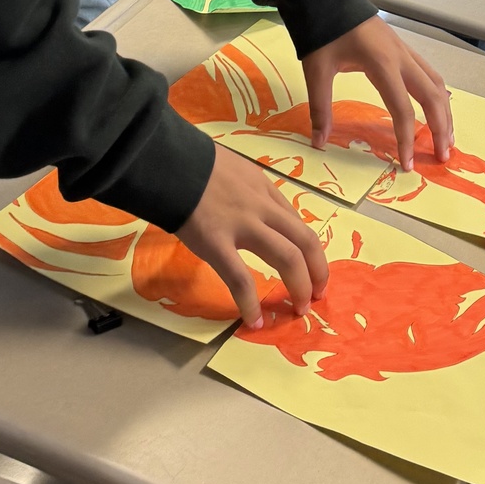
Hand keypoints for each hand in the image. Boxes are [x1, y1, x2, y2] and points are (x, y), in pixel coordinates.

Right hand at [178, 143, 329, 328]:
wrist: (167, 162)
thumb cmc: (193, 164)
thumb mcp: (233, 169)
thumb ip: (247, 190)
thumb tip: (252, 211)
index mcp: (264, 189)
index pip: (297, 223)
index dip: (309, 250)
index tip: (311, 268)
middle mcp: (262, 208)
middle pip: (305, 241)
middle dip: (317, 271)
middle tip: (317, 295)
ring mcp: (242, 225)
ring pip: (287, 257)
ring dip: (299, 286)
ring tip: (300, 309)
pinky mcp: (217, 243)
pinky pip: (241, 278)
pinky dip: (251, 304)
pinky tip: (255, 321)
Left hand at [303, 16, 453, 169]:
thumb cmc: (322, 29)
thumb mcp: (316, 69)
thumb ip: (320, 107)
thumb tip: (318, 141)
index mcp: (382, 64)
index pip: (403, 109)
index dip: (406, 139)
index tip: (406, 164)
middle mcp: (401, 57)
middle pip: (433, 97)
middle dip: (441, 128)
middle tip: (442, 156)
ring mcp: (405, 50)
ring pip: (437, 84)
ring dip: (445, 112)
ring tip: (447, 137)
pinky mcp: (402, 48)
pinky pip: (429, 73)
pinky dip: (438, 94)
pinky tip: (438, 107)